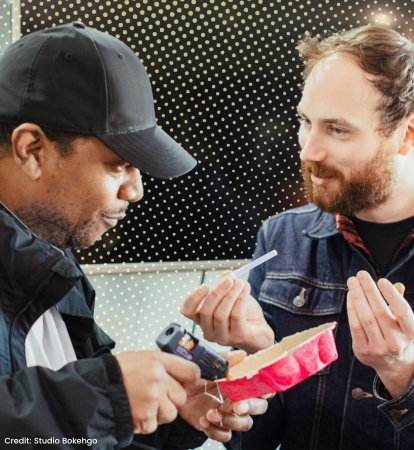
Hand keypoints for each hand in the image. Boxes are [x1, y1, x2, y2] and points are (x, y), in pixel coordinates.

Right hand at [115, 350, 200, 433]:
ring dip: (161, 412)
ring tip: (145, 404)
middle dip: (172, 398)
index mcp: (158, 361)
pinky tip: (137, 411)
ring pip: (172, 413)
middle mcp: (158, 380)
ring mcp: (152, 400)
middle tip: (158, 396)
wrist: (96, 387)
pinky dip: (147, 422)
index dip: (192, 379)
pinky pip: (155, 424)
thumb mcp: (142, 358)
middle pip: (181, 396)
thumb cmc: (118, 371)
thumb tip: (179, 371)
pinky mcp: (145, 418)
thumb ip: (162, 364)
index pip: (191, 371)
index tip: (188, 382)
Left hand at [178, 351, 268, 441]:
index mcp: (240, 382)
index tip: (262, 393)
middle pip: (260, 407)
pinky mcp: (219, 426)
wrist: (177, 391)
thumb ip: (225, 360)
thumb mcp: (209, 365)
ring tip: (211, 413)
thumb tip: (242, 355)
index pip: (262, 386)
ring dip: (231, 420)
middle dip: (251, 407)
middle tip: (238, 406)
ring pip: (245, 423)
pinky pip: (226, 435)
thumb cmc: (197, 376)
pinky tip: (204, 420)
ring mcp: (230, 413)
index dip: (267, 390)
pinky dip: (216, 430)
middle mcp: (239, 398)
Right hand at [181, 275, 273, 352]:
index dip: (193, 298)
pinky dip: (241, 300)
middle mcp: (208, 331)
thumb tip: (227, 273)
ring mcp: (222, 337)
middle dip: (218, 292)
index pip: (187, 311)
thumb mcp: (232, 296)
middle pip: (206, 311)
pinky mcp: (237, 338)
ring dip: (231, 295)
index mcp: (202, 319)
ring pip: (220, 314)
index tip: (205, 286)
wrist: (259, 330)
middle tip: (229, 280)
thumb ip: (227, 285)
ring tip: (241, 283)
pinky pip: (236, 316)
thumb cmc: (243, 313)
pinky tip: (246, 290)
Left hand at [347, 271, 413, 397]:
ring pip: (365, 318)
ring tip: (353, 281)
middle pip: (380, 312)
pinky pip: (355, 326)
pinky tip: (350, 296)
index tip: (381, 280)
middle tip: (361, 274)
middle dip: (369, 290)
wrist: (393, 365)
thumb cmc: (398, 335)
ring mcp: (378, 348)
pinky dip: (351, 309)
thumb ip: (399, 304)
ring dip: (357, 296)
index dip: (392, 295)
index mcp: (410, 333)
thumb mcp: (404, 322)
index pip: (403, 312)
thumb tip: (397, 285)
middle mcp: (396, 342)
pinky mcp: (363, 351)